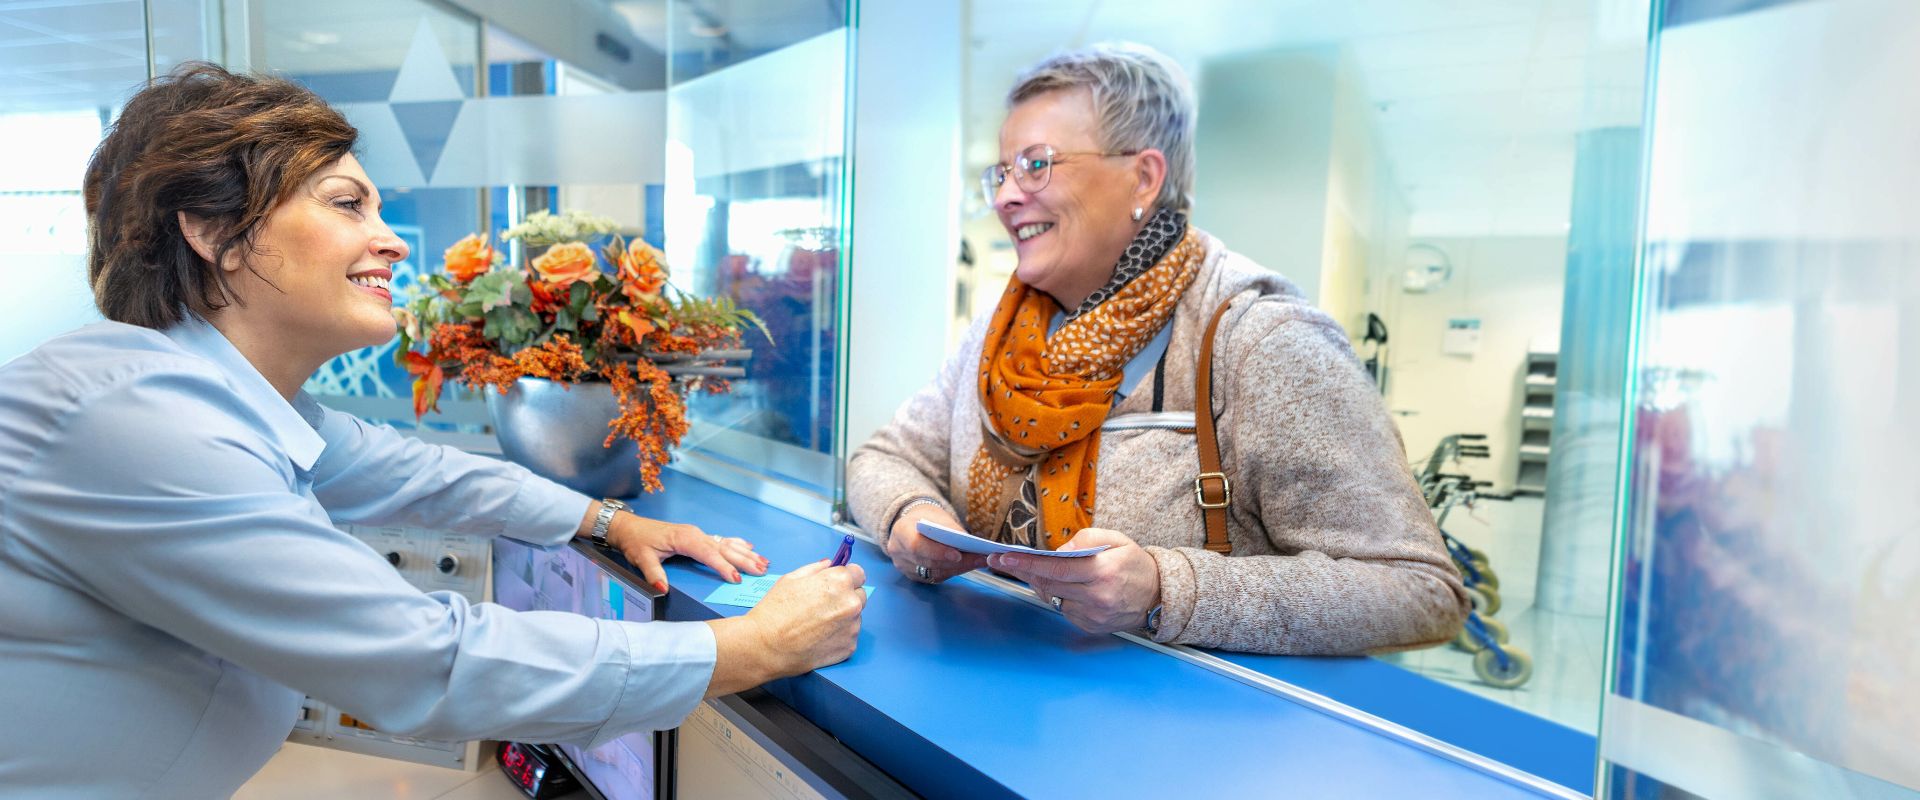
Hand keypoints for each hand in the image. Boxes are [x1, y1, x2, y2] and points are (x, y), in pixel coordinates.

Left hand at [604, 513, 767, 594]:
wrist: (629, 528)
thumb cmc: (636, 541)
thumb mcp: (641, 558)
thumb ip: (653, 573)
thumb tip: (662, 588)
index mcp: (685, 539)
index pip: (709, 554)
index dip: (723, 566)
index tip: (736, 578)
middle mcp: (695, 535)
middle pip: (724, 548)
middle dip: (744, 560)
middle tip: (761, 571)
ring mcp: (698, 534)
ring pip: (727, 544)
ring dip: (745, 553)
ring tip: (763, 562)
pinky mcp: (697, 537)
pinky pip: (722, 541)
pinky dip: (738, 545)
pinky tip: (749, 548)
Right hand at [705, 560, 865, 695]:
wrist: (765, 646)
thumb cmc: (774, 611)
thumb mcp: (791, 579)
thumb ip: (815, 569)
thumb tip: (828, 564)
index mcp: (839, 581)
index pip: (859, 573)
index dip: (847, 577)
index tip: (839, 583)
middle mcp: (851, 603)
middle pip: (859, 595)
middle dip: (845, 597)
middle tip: (823, 606)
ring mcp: (852, 627)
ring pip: (855, 617)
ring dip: (843, 618)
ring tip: (817, 624)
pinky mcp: (849, 647)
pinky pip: (849, 636)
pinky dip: (839, 636)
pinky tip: (819, 637)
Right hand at [886, 502, 986, 582]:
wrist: (912, 524)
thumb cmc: (926, 518)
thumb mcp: (936, 516)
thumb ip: (949, 529)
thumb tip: (968, 543)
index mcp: (900, 532)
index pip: (917, 546)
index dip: (937, 552)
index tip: (958, 555)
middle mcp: (898, 552)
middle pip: (928, 562)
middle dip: (955, 562)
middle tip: (978, 558)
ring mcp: (904, 566)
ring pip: (933, 573)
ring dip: (958, 568)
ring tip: (978, 561)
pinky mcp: (913, 575)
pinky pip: (935, 577)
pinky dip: (953, 572)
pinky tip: (968, 566)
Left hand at [986, 528, 1159, 634]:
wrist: (1158, 596)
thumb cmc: (1134, 564)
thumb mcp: (1117, 540)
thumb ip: (1086, 539)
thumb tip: (1059, 550)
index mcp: (1102, 572)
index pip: (1055, 568)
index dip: (1025, 563)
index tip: (1002, 558)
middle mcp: (1097, 598)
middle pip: (1048, 584)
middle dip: (1024, 571)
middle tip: (1003, 561)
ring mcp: (1093, 616)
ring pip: (1053, 598)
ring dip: (1042, 584)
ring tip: (1036, 570)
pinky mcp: (1090, 627)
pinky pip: (1064, 610)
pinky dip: (1060, 597)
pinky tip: (1065, 587)